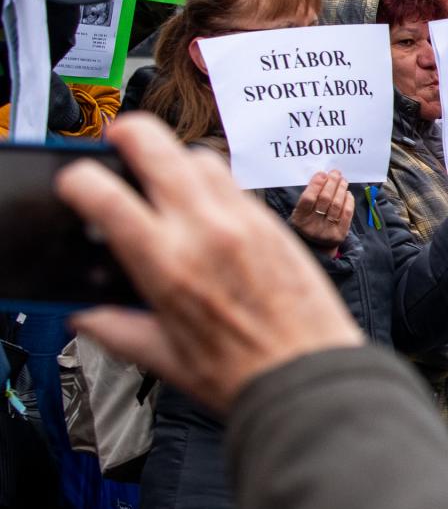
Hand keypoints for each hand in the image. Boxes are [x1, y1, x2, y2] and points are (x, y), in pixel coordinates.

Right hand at [58, 113, 361, 416]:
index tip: (78, 184)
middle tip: (120, 141)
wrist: (309, 375)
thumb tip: (87, 318)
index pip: (104, 193)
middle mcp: (205, 230)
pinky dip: (217, 187)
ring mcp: (244, 221)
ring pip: (202, 158)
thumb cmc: (242, 373)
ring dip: (177, 159)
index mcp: (166, 263)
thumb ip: (118, 331)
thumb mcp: (165, 359)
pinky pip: (239, 185)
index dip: (79, 179)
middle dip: (129, 133)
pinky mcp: (276, 224)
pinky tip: (213, 213)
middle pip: (157, 145)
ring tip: (169, 180)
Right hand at [289, 171, 354, 254]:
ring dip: (341, 189)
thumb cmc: (307, 223)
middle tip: (335, 173)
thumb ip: (309, 197)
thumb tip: (323, 177)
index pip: (308, 199)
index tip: (322, 174)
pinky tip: (347, 193)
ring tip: (342, 180)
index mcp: (299, 220)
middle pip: (325, 200)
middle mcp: (313, 227)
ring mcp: (327, 232)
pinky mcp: (340, 234)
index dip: (316, 184)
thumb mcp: (301, 213)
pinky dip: (348, 200)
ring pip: (337, 205)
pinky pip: (347, 213)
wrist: (316, 248)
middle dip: (331, 183)